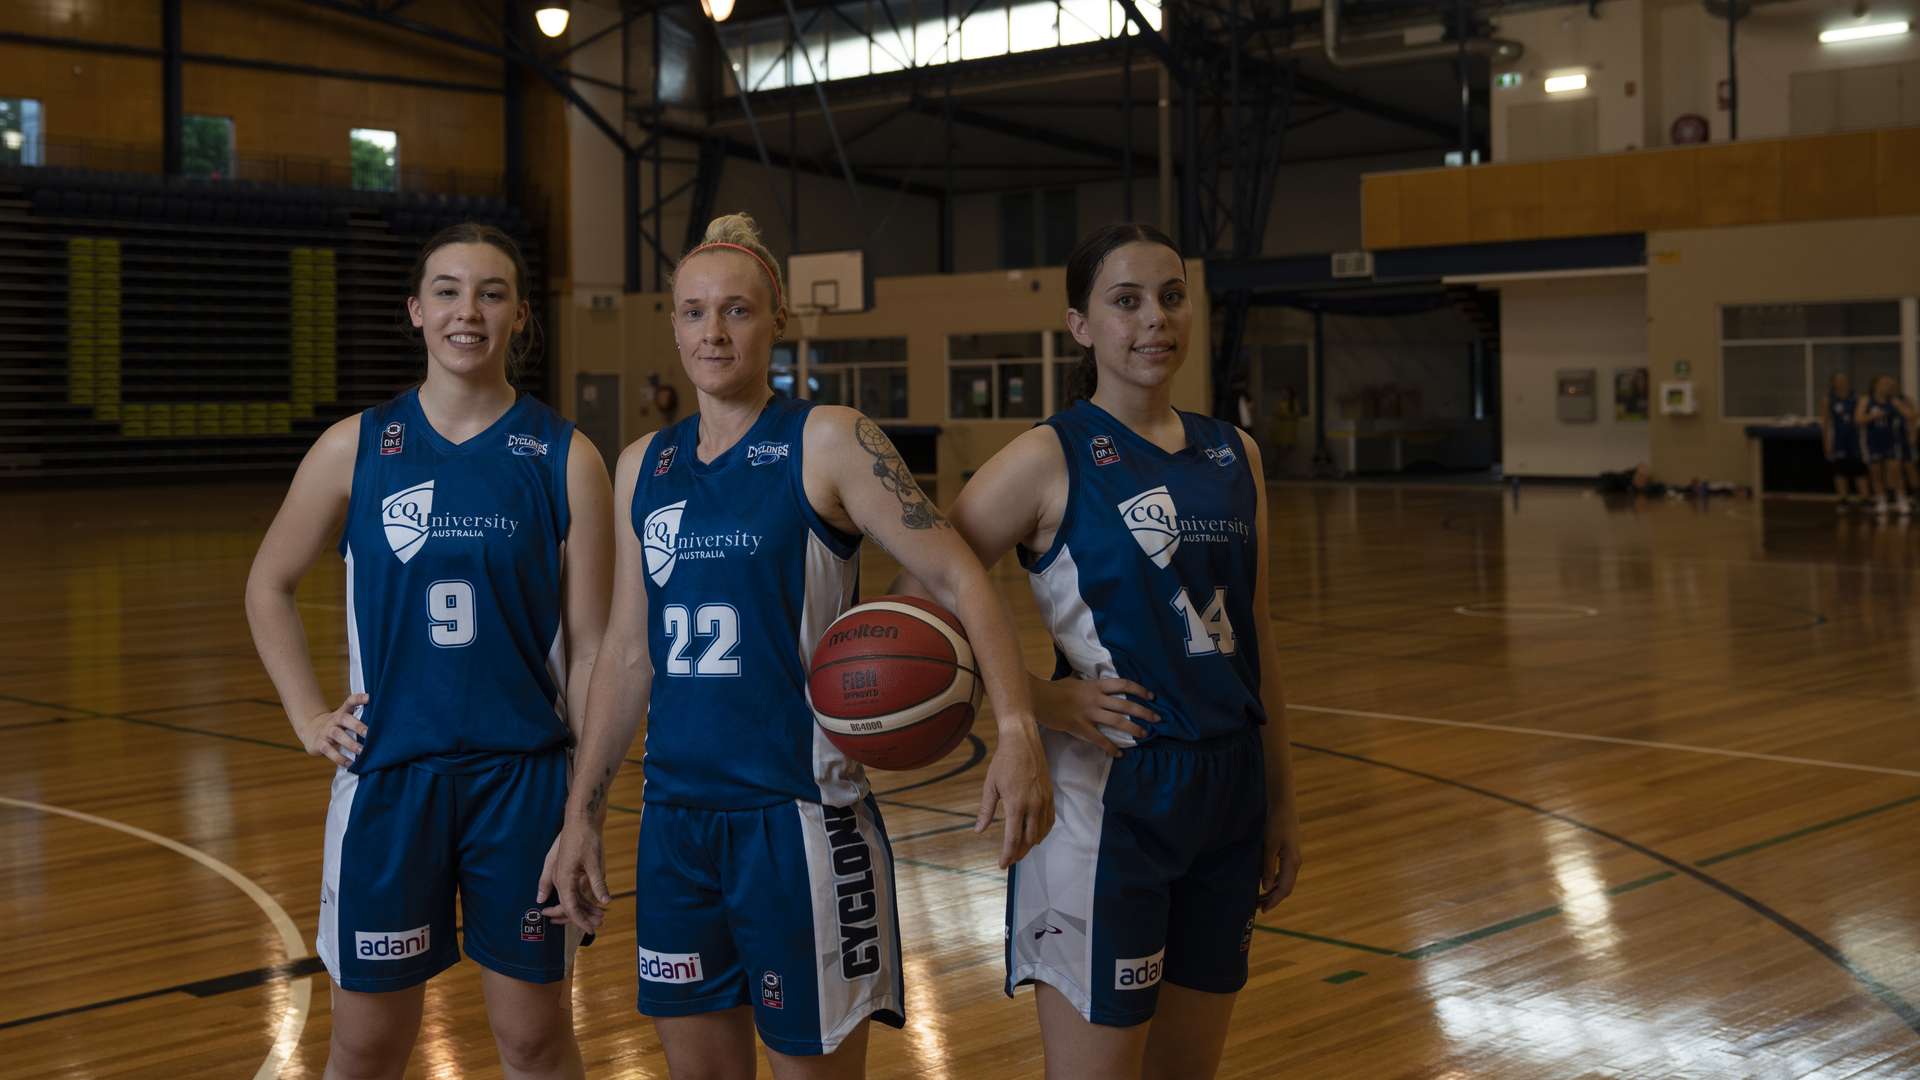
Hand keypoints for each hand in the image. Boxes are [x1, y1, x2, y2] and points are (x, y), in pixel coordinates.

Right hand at [296, 693, 367, 766]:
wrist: (311, 731)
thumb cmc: (336, 726)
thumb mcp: (345, 719)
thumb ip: (359, 718)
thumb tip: (383, 725)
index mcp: (342, 713)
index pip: (350, 702)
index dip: (359, 698)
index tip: (369, 698)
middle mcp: (334, 720)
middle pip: (345, 719)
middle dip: (357, 725)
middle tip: (369, 733)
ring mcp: (326, 732)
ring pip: (337, 735)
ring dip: (350, 743)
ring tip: (362, 751)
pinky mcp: (320, 744)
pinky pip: (329, 751)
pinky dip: (340, 758)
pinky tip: (350, 764)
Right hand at [538, 816, 610, 930]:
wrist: (581, 818)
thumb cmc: (586, 837)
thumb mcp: (595, 862)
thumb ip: (597, 883)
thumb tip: (605, 901)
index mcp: (563, 878)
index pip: (570, 907)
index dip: (580, 920)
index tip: (591, 930)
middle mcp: (559, 878)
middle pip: (568, 904)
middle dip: (582, 916)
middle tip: (599, 924)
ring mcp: (561, 873)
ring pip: (571, 897)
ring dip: (584, 907)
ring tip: (601, 915)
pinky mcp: (567, 868)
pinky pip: (573, 888)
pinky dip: (583, 896)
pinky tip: (596, 902)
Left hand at [976, 722, 1053, 868]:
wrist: (1022, 740)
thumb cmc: (1003, 762)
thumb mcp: (990, 786)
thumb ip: (986, 810)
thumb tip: (979, 830)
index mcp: (1016, 804)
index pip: (1013, 838)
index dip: (1008, 855)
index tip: (1002, 865)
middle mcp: (1033, 805)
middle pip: (1029, 839)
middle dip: (1019, 852)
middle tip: (1010, 859)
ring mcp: (1044, 800)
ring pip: (1041, 832)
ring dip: (1031, 844)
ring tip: (1021, 849)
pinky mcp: (1050, 795)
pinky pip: (1050, 820)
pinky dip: (1043, 832)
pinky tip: (1036, 835)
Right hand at [1035, 677, 1157, 757]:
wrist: (1039, 699)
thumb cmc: (1055, 689)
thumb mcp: (1072, 679)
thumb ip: (1083, 680)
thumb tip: (1083, 673)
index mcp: (1095, 685)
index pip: (1123, 684)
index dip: (1139, 690)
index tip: (1152, 697)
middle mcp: (1096, 698)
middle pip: (1125, 704)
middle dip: (1144, 712)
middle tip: (1157, 719)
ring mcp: (1089, 713)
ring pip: (1117, 722)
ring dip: (1133, 729)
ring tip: (1145, 735)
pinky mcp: (1081, 727)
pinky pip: (1099, 739)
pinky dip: (1110, 748)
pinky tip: (1119, 754)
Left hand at [1258, 801, 1301, 912]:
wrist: (1283, 806)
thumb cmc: (1275, 824)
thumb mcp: (1269, 846)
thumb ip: (1268, 867)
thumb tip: (1266, 887)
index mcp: (1292, 863)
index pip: (1284, 889)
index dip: (1274, 901)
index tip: (1263, 910)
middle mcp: (1295, 863)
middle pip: (1286, 888)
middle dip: (1273, 899)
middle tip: (1258, 907)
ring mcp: (1293, 858)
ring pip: (1285, 881)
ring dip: (1274, 891)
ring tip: (1260, 898)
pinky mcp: (1289, 853)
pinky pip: (1284, 873)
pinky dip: (1275, 881)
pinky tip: (1266, 883)